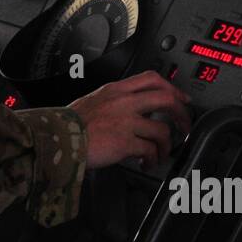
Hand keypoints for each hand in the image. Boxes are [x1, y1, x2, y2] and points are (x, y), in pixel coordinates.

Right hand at [69, 71, 191, 170]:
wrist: (57, 138)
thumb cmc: (70, 124)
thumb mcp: (93, 100)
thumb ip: (114, 101)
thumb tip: (135, 109)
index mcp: (115, 90)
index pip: (151, 78)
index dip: (172, 88)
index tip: (180, 98)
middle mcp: (123, 102)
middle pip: (166, 99)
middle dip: (182, 114)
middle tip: (185, 125)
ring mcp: (125, 121)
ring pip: (162, 129)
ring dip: (166, 145)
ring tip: (160, 153)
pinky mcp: (124, 142)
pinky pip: (150, 150)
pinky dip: (153, 159)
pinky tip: (147, 162)